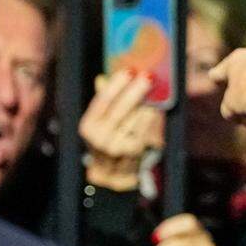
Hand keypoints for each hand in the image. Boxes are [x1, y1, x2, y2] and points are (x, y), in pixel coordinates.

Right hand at [79, 71, 163, 190]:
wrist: (111, 175)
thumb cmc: (107, 139)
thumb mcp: (99, 122)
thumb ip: (103, 100)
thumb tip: (104, 77)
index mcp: (88, 126)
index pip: (102, 101)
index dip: (116, 84)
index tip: (128, 70)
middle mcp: (99, 138)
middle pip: (120, 109)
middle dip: (135, 91)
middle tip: (147, 76)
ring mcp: (116, 147)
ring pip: (136, 118)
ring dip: (148, 102)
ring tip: (156, 88)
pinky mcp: (133, 152)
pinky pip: (146, 129)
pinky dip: (152, 117)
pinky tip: (157, 107)